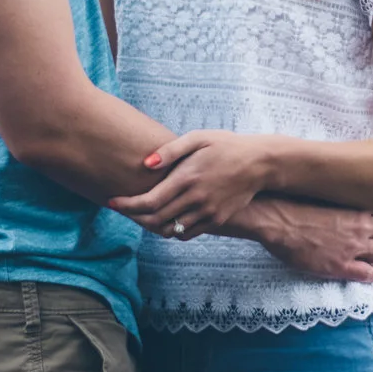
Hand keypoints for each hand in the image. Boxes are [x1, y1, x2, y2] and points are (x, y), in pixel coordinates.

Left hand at [109, 130, 274, 237]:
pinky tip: (165, 219)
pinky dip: (171, 230)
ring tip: (141, 214)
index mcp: (188, 177)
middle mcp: (196, 199)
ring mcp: (208, 212)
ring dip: (151, 225)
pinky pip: (187, 233)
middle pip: (155, 219)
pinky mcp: (217, 220)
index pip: (149, 201)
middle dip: (134, 216)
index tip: (112, 202)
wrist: (260, 163)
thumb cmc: (225, 145)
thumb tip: (145, 164)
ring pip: (170, 230)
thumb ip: (170, 151)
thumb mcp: (198, 138)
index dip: (127, 205)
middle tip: (122, 208)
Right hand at [234, 198, 372, 282]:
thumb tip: (335, 185)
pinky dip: (370, 274)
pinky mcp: (341, 266)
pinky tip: (363, 273)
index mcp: (354, 206)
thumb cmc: (291, 202)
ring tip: (366, 256)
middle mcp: (359, 226)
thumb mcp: (320, 190)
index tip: (370, 218)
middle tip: (368, 238)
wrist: (275, 220)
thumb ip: (336, 193)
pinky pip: (369, 274)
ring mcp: (352, 247)